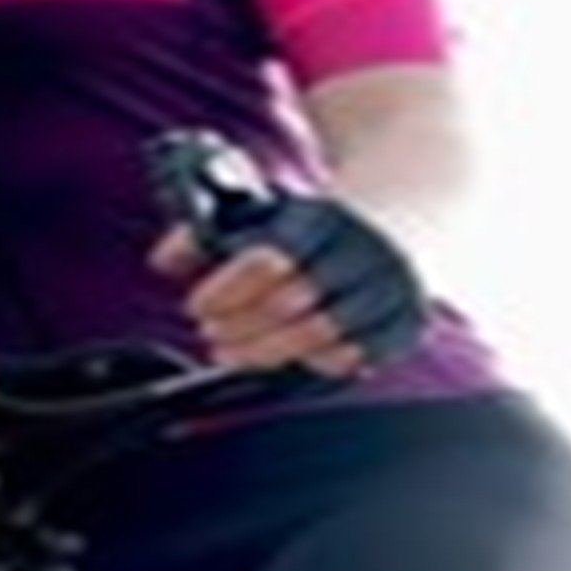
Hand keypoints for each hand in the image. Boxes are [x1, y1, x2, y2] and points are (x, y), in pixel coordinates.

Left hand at [150, 194, 428, 379]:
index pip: (269, 260)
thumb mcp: (264, 208)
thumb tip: (163, 263)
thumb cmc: (319, 221)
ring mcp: (391, 289)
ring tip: (237, 352)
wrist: (405, 213)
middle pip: (291, 306)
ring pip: (322, 338)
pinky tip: (293, 357)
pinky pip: (356, 357)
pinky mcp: (407, 321)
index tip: (198, 306)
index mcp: (324, 215)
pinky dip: (318, 362)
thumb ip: (207, 231)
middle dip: (241, 327)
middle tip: (212, 335)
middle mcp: (364, 250)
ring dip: (270, 352)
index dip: (226, 291)